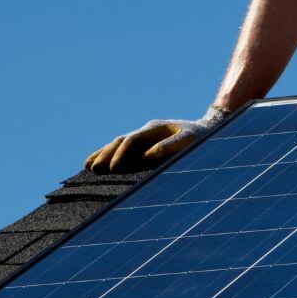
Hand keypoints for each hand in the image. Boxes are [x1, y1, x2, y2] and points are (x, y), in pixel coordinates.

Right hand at [85, 108, 231, 173]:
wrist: (209, 132)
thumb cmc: (202, 138)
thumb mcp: (190, 141)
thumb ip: (170, 147)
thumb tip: (148, 155)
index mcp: (155, 128)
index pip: (132, 140)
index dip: (121, 154)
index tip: (113, 169)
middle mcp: (147, 131)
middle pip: (120, 141)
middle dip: (106, 155)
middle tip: (92, 169)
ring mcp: (145, 138)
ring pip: (119, 145)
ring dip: (104, 155)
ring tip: (88, 167)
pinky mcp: (146, 146)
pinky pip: (124, 150)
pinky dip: (111, 156)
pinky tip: (100, 165)